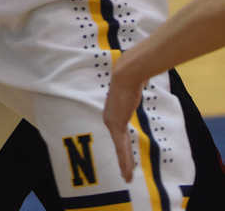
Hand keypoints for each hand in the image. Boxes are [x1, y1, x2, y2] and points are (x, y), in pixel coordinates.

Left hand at [103, 61, 144, 181]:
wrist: (126, 74)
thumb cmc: (131, 77)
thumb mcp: (133, 88)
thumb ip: (135, 90)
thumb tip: (142, 79)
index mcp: (112, 112)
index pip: (119, 134)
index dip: (124, 146)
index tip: (127, 155)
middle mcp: (109, 118)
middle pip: (119, 144)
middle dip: (124, 159)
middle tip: (126, 173)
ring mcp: (112, 123)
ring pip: (121, 150)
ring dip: (125, 165)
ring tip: (127, 177)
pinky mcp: (116, 126)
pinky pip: (122, 148)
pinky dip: (125, 161)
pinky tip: (127, 172)